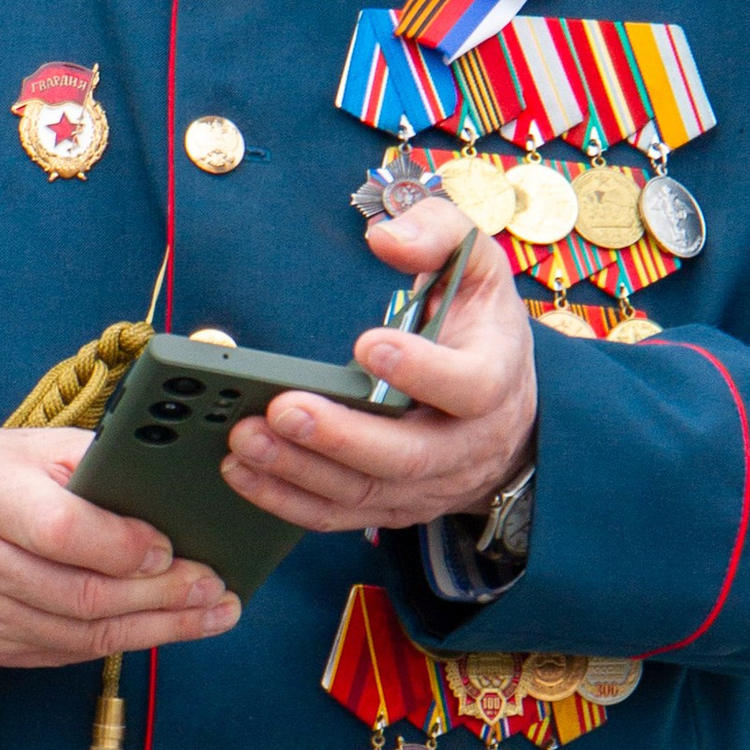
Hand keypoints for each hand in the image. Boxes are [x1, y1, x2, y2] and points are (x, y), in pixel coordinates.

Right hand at [0, 428, 241, 670]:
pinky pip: (72, 652)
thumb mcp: (30, 447)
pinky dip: (127, 641)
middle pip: (82, 594)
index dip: (123, 545)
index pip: (60, 530)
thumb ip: (94, 464)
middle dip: (162, 595)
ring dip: (160, 628)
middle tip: (215, 586)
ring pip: (85, 634)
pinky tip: (168, 627)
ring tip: (212, 612)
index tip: (171, 546)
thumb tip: (171, 491)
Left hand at [219, 196, 537, 534]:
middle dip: (339, 435)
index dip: (422, 371)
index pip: (469, 386)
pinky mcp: (393, 507)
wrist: (506, 416)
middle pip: (406, 455)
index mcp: (493, 378)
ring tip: (244, 438)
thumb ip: (438, 234)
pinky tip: (243, 472)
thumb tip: (385, 238)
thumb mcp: (476, 267)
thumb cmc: (477, 330)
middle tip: (282, 407)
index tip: (368, 344)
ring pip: (365, 491)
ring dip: (299, 469)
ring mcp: (429, 485)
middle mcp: (465, 444)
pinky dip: (288, 500)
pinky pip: (339, 515)